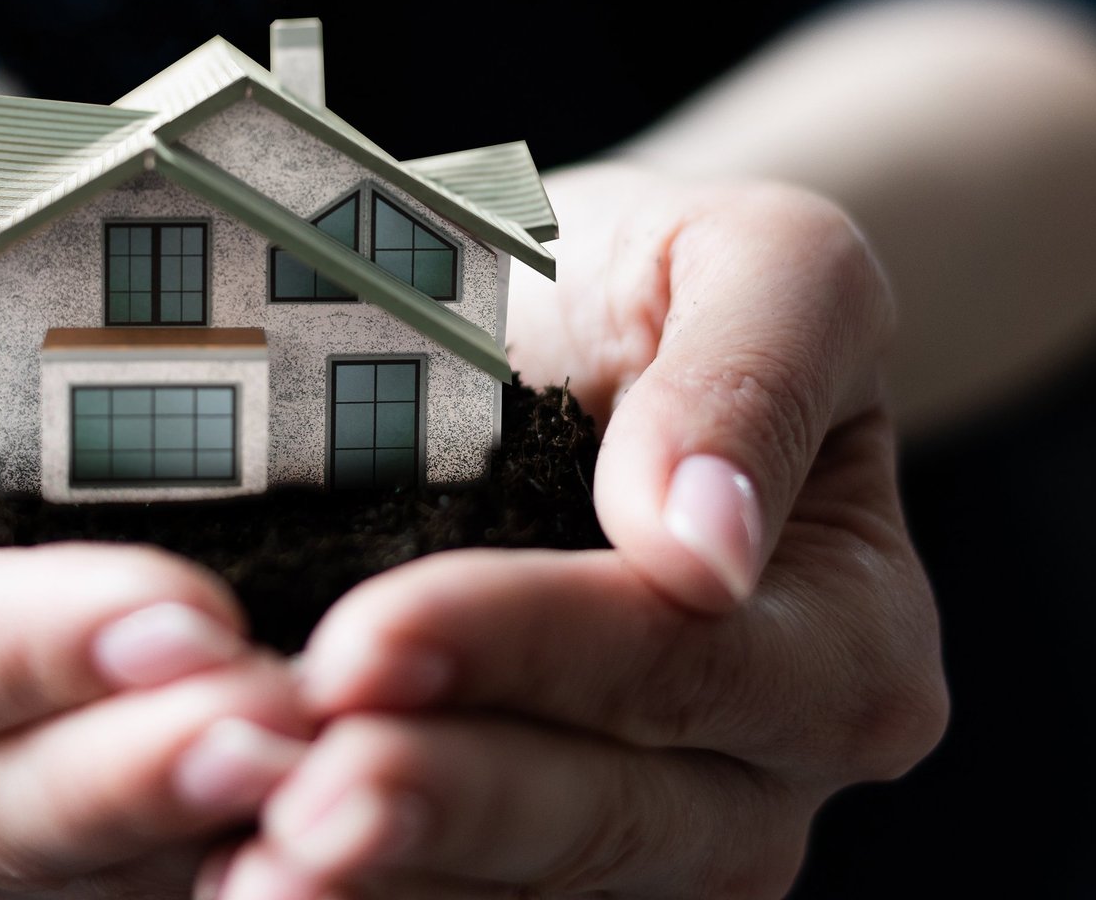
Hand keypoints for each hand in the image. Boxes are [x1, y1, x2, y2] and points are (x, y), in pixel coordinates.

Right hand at [0, 166, 311, 895]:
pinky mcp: (82, 807)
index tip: (185, 614)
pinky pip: (148, 866)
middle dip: (137, 769)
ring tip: (333, 760)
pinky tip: (343, 813)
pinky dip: (242, 847)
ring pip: (74, 863)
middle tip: (288, 720)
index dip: (27, 651)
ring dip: (203, 823)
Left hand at [211, 166, 946, 898]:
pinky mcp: (554, 869)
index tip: (367, 641)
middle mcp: (768, 776)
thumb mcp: (759, 260)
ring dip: (385, 889)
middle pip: (609, 817)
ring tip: (247, 872)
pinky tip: (246, 876)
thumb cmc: (682, 287)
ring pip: (531, 895)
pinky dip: (367, 898)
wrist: (601, 335)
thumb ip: (756, 378)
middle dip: (445, 808)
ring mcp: (663, 842)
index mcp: (849, 636)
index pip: (682, 656)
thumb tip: (708, 549)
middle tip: (298, 805)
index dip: (525, 651)